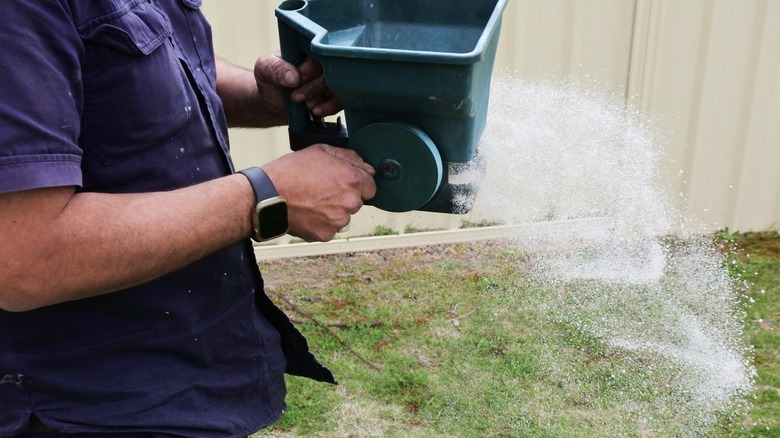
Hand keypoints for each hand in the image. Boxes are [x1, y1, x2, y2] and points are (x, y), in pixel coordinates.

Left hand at [253, 54, 341, 120]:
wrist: (274, 104)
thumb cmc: (270, 81)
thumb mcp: (264, 70)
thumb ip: (274, 68)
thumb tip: (293, 77)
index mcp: (308, 49)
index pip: (319, 54)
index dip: (309, 70)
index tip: (295, 81)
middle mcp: (323, 62)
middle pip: (331, 71)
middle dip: (313, 87)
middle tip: (296, 97)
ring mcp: (330, 79)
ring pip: (338, 86)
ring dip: (321, 98)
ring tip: (305, 105)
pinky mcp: (334, 96)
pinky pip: (341, 101)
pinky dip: (330, 107)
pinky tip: (316, 112)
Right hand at [261, 144, 375, 241]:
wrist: (267, 196)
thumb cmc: (290, 171)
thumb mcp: (320, 151)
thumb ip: (348, 157)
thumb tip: (364, 164)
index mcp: (352, 179)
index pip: (371, 186)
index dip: (358, 183)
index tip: (344, 183)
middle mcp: (349, 201)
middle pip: (358, 202)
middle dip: (345, 197)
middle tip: (322, 190)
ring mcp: (338, 220)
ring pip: (343, 216)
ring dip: (333, 211)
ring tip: (312, 201)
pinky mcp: (326, 234)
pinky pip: (330, 228)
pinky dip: (321, 223)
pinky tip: (307, 212)